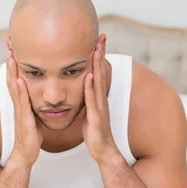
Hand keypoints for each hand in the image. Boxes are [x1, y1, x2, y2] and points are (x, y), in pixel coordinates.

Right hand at [6, 49, 43, 167]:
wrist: (26, 153)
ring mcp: (20, 111)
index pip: (18, 76)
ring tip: (11, 56)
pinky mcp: (24, 120)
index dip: (16, 61)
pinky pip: (22, 103)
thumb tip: (40, 91)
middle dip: (10, 60)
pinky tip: (20, 80)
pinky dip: (20, 91)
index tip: (15, 45)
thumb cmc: (32, 134)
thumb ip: (34, 102)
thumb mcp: (33, 114)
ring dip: (12, 72)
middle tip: (8, 43)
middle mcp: (19, 103)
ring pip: (15, 88)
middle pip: (12, 77)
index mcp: (23, 101)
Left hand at [82, 43, 118, 163]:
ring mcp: (99, 107)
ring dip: (97, 66)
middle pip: (101, 72)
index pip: (98, 72)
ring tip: (96, 49)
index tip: (97, 40)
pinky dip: (90, 87)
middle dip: (101, 54)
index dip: (98, 56)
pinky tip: (88, 76)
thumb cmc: (96, 133)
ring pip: (98, 82)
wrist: (104, 151)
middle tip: (101, 36)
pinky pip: (92, 99)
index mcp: (97, 97)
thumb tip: (83, 90)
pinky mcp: (96, 117)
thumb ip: (87, 100)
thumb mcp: (90, 112)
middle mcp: (100, 99)